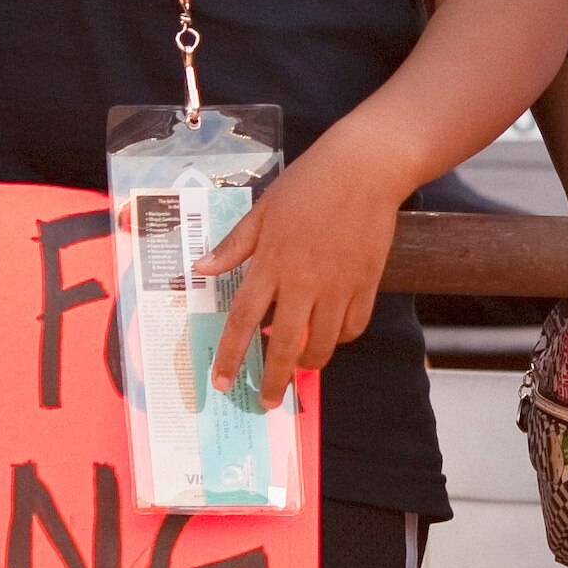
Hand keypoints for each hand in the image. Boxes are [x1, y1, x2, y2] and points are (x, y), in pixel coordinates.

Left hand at [190, 128, 398, 403]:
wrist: (366, 168)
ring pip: (322, 344)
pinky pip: (353, 327)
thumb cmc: (309, 183)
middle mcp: (304, 282)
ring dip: (307, 363)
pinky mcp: (367, 284)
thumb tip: (201, 269)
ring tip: (298, 366)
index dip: (230, 356)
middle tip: (266, 400)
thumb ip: (233, 245)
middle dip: (272, 381)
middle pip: (283, 347)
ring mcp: (339, 286)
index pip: (243, 321)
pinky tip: (329, 336)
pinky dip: (340, 339)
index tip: (222, 381)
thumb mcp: (264, 209)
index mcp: (272, 263)